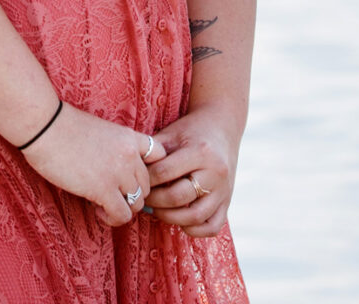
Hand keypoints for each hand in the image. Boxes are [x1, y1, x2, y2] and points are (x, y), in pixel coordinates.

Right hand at [20, 103, 166, 226]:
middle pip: (147, 185)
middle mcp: (130, 155)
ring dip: (122, 208)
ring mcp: (118, 173)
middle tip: (111, 194)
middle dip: (131, 193)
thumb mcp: (98, 129)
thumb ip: (113, 147)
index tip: (129, 175)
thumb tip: (112, 170)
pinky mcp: (103, 189)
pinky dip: (112, 219)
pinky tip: (98, 211)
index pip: (160, 155)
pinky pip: (122, 215)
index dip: (148, 168)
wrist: (44, 125)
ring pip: (138, 203)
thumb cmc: (61, 125)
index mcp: (128, 137)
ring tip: (103, 204)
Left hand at [144, 106, 240, 236]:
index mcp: (201, 152)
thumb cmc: (191, 131)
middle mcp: (216, 174)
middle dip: (154, 200)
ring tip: (155, 209)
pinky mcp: (227, 203)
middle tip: (141, 198)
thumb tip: (130, 172)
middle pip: (178, 197)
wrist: (223, 129)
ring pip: (195, 216)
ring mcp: (224, 191)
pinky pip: (212, 227)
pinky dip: (193, 229)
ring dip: (169, 217)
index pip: (165, 172)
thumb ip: (154, 152)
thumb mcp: (171, 134)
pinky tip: (178, 220)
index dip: (145, 179)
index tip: (135, 180)